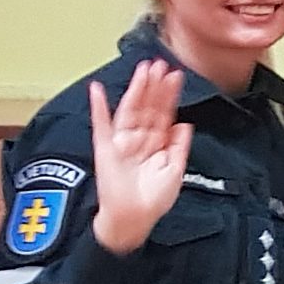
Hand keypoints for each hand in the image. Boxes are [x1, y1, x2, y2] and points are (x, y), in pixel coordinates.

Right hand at [85, 60, 192, 255]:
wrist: (133, 219)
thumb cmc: (153, 200)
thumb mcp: (175, 170)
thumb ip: (179, 146)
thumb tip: (185, 123)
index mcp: (155, 144)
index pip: (163, 113)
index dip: (169, 95)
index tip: (175, 76)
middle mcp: (139, 139)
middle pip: (147, 107)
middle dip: (154, 86)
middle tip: (160, 64)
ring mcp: (122, 142)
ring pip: (129, 110)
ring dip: (135, 90)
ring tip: (142, 70)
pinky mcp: (106, 149)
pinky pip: (100, 125)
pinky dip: (98, 107)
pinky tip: (97, 90)